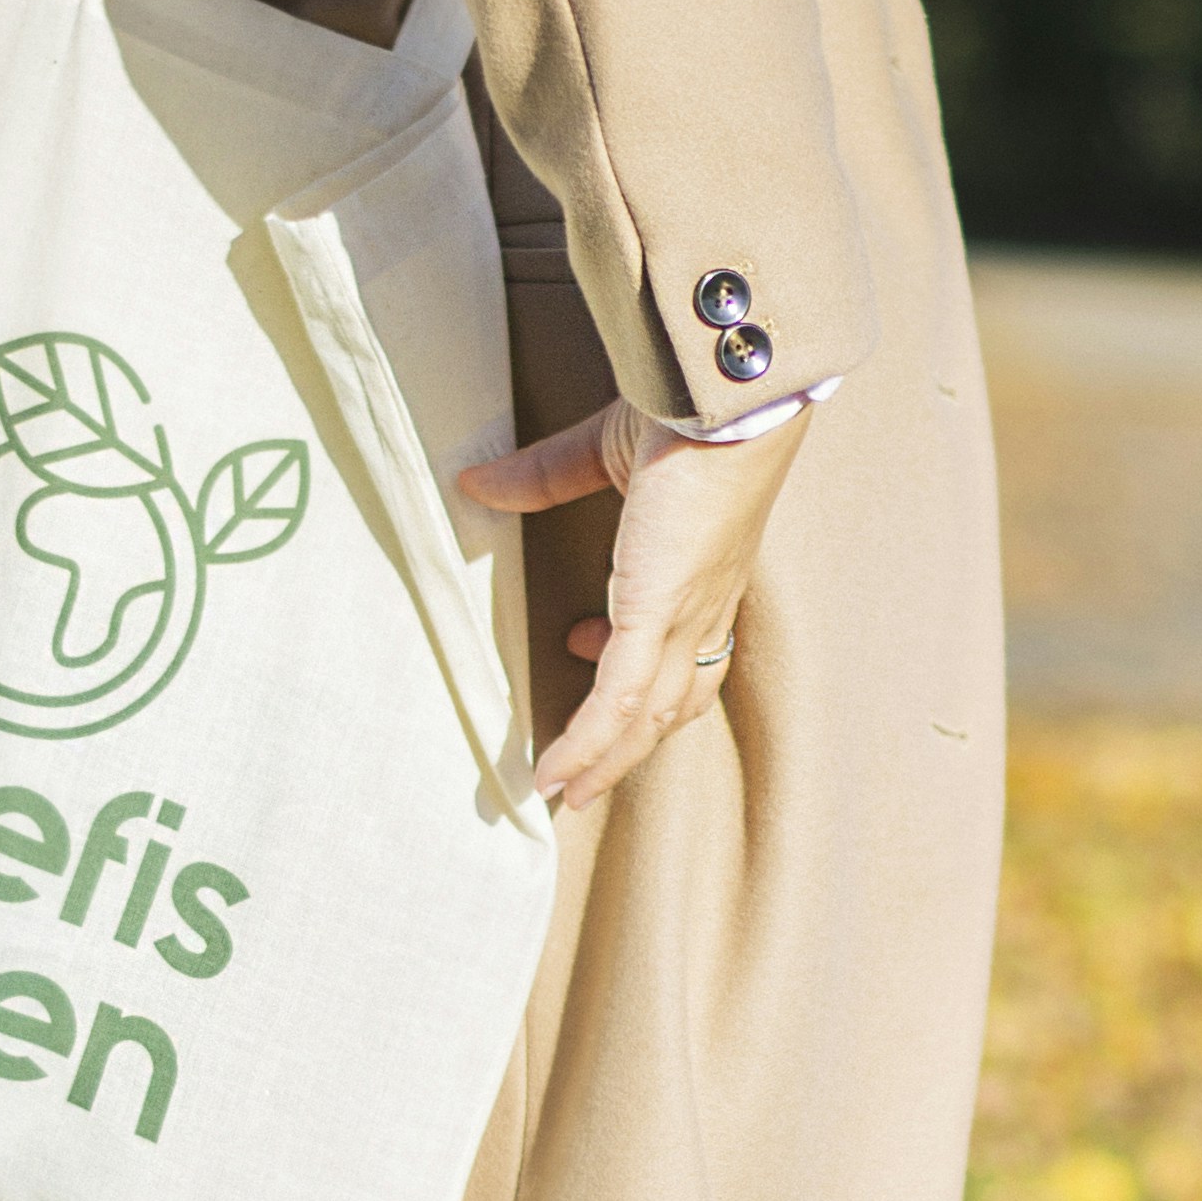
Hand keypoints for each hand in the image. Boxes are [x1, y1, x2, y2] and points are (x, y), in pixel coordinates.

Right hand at [455, 393, 807, 810]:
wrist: (722, 407)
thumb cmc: (685, 418)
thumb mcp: (602, 454)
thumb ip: (544, 476)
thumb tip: (479, 482)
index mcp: (703, 572)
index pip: (687, 648)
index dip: (648, 668)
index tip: (586, 650)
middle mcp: (703, 607)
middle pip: (675, 702)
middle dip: (631, 744)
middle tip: (587, 771)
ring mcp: (685, 619)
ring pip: (648, 718)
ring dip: (606, 763)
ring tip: (566, 793)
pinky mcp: (659, 617)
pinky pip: (620, 702)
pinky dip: (589, 743)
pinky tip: (556, 770)